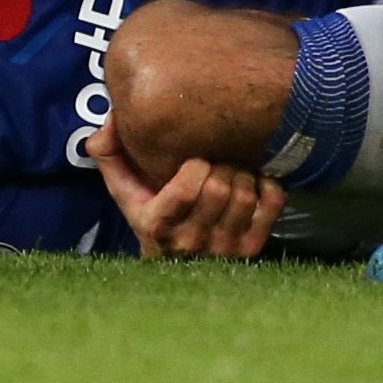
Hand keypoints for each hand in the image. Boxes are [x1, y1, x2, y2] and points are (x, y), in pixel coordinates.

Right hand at [86, 128, 285, 260]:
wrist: (176, 265)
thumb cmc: (150, 215)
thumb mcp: (124, 190)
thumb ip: (110, 153)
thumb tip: (113, 117)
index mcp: (157, 225)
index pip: (187, 189)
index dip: (195, 165)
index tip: (194, 159)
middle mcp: (191, 243)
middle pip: (220, 188)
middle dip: (221, 165)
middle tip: (217, 160)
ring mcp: (223, 249)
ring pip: (246, 194)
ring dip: (242, 173)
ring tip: (232, 170)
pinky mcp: (251, 250)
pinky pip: (272, 203)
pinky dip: (267, 185)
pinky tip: (253, 182)